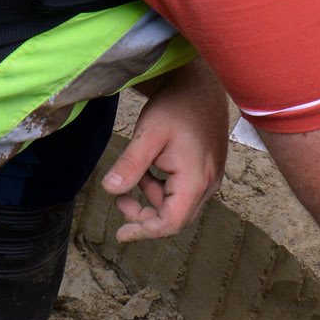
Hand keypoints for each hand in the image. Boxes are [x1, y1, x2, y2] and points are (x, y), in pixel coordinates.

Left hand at [101, 60, 229, 241]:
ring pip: (177, 206)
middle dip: (145, 215)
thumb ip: (130, 165)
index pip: (170, 222)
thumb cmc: (177, 106)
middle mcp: (208, 184)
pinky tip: (150, 168)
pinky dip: (161, 188)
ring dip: (152, 198)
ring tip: (135, 173)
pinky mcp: (206, 171)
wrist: (200, 85)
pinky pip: (182, 192)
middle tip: (120, 202)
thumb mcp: (147, 135)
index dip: (143, 231)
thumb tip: (109, 190)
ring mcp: (209, 178)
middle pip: (174, 218)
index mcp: (195, 180)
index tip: (120, 234)